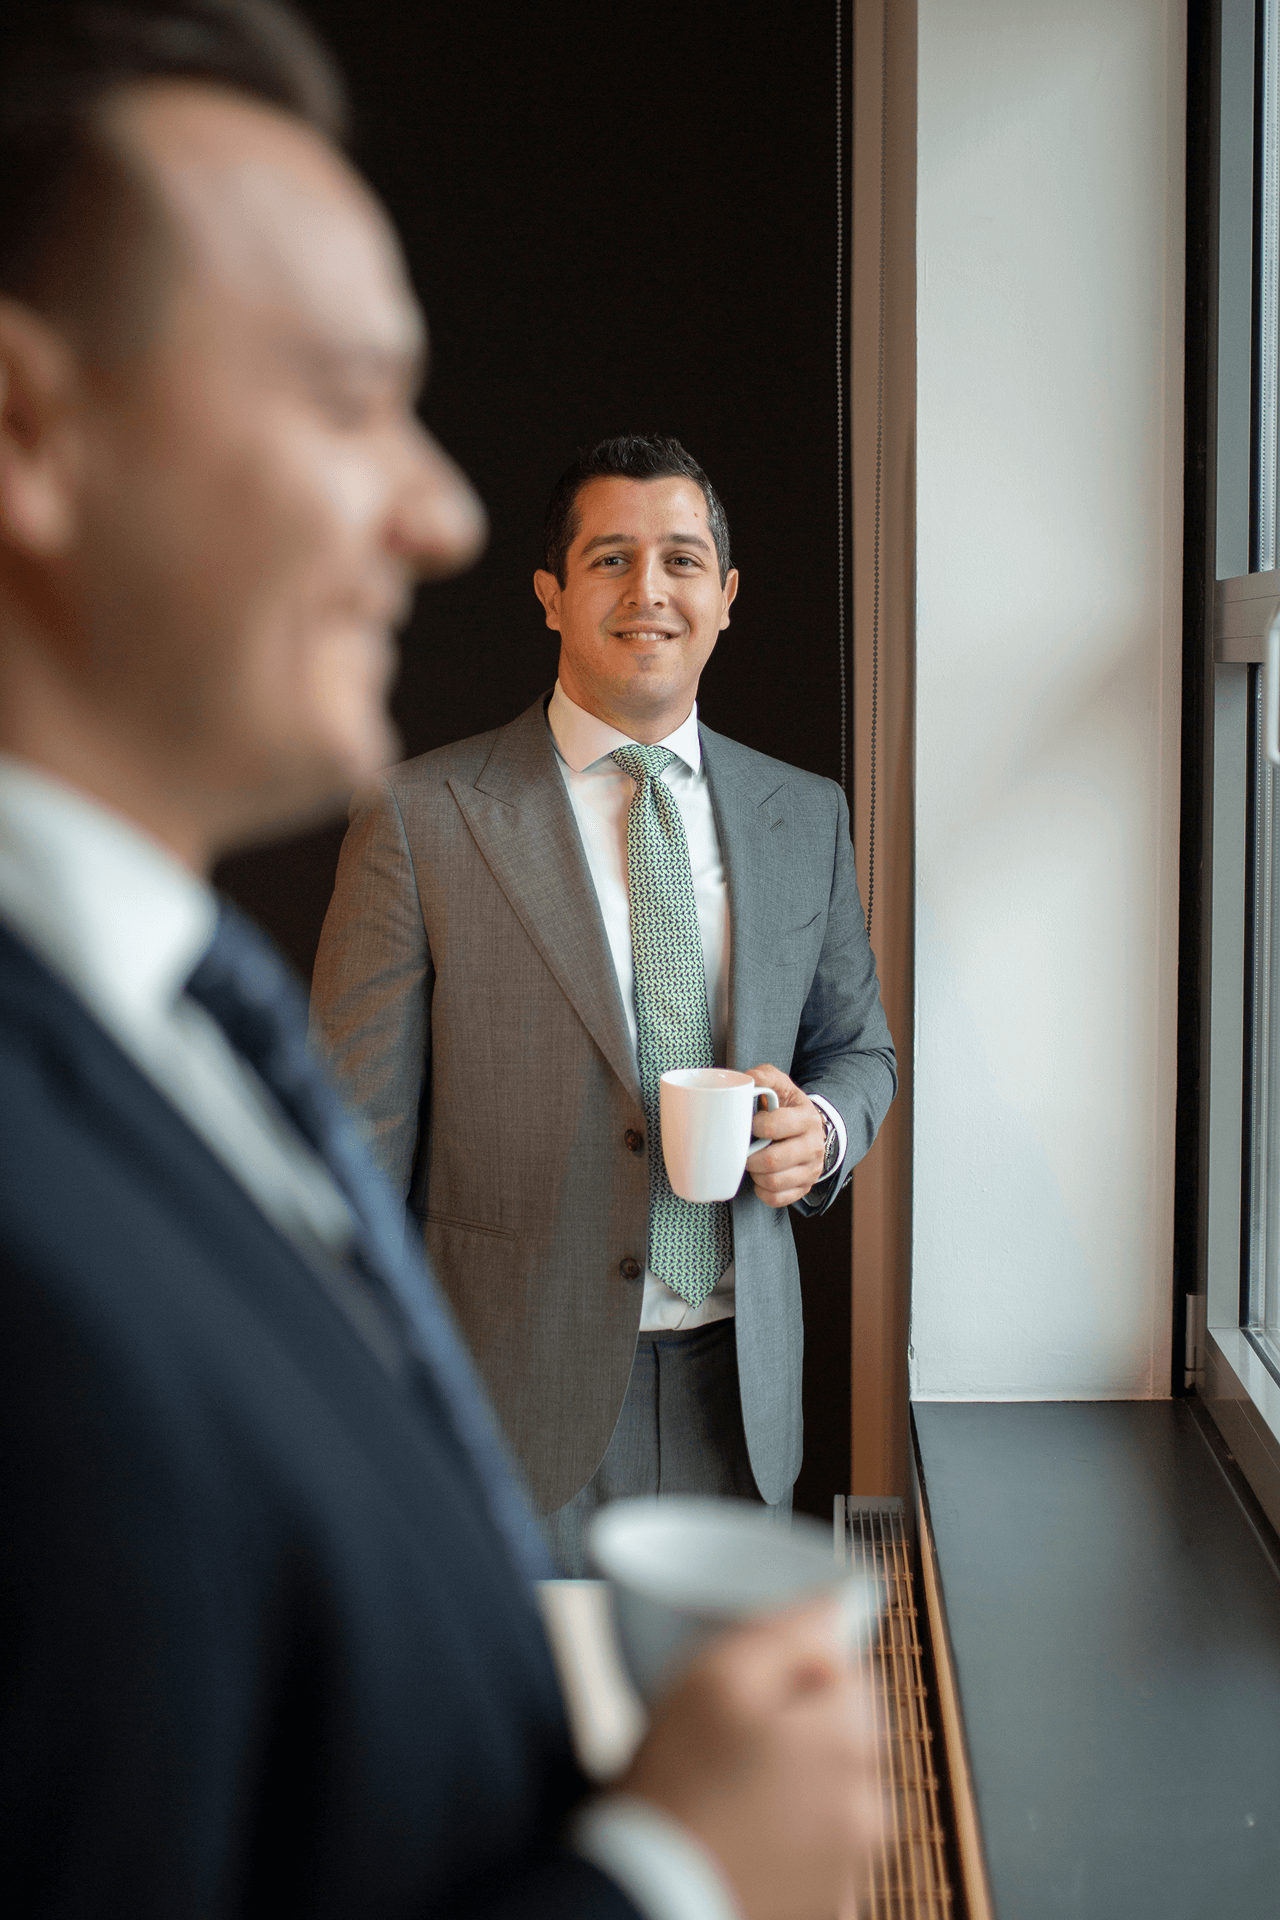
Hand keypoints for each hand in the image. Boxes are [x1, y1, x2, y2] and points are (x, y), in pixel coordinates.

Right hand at [615, 1598, 883, 1919]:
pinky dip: (787, 1841)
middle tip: (727, 1739)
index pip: (851, 1670)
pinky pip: (814, 1851)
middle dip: (797, 1727)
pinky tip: (740, 1837)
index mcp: (851, 1739)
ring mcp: (850, 1865)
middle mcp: (868, 1806)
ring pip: (830, 1794)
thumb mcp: (716, 1677)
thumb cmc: (678, 1789)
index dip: (795, 1667)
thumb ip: (786, 1633)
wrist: (648, 1901)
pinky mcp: (825, 1907)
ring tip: (726, 1794)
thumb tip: (834, 1607)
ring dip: (793, 1785)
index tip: (747, 1685)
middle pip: (842, 1735)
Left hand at [742, 1064, 828, 1207]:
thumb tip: (747, 1078)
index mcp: (806, 1118)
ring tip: (752, 1162)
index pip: (775, 1127)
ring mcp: (811, 1169)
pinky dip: (763, 1191)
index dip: (755, 1127)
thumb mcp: (779, 1085)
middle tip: (744, 1149)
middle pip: (773, 1161)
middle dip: (750, 1157)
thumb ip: (763, 1076)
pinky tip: (760, 1178)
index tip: (750, 1124)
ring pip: (774, 1182)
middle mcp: (813, 1145)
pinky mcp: (804, 1187)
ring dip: (755, 1174)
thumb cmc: (786, 1106)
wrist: (809, 1128)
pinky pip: (777, 1199)